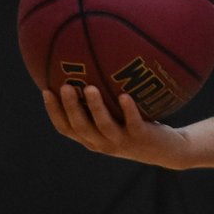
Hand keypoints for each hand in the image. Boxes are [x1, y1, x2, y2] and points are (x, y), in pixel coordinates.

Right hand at [41, 82, 188, 167]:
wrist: (167, 150)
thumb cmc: (136, 127)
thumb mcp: (115, 115)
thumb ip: (101, 100)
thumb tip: (88, 64)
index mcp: (92, 138)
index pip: (66, 128)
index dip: (54, 112)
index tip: (46, 90)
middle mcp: (102, 143)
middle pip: (80, 127)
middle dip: (70, 107)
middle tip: (64, 86)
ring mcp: (122, 142)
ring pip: (104, 126)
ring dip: (95, 107)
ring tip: (90, 88)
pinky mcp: (141, 138)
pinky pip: (133, 122)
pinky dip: (128, 110)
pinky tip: (125, 95)